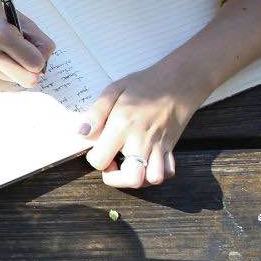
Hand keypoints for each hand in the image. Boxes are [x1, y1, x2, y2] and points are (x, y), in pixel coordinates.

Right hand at [0, 0, 56, 88]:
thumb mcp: (20, 18)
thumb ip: (38, 41)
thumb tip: (44, 66)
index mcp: (2, 36)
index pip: (36, 64)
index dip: (41, 58)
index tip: (35, 49)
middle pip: (27, 80)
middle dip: (31, 70)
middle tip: (26, 56)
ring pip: (13, 81)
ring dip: (14, 69)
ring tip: (4, 49)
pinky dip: (3, 71)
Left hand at [80, 59, 212, 187]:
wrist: (179, 81)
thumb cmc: (144, 84)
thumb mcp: (113, 89)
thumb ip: (96, 113)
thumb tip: (82, 134)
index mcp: (122, 125)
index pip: (101, 160)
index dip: (94, 159)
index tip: (97, 149)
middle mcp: (141, 139)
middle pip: (132, 178)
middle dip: (117, 179)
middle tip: (112, 164)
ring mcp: (159, 145)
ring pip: (153, 179)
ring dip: (138, 178)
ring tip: (129, 165)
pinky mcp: (171, 147)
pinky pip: (168, 172)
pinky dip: (157, 173)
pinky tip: (146, 162)